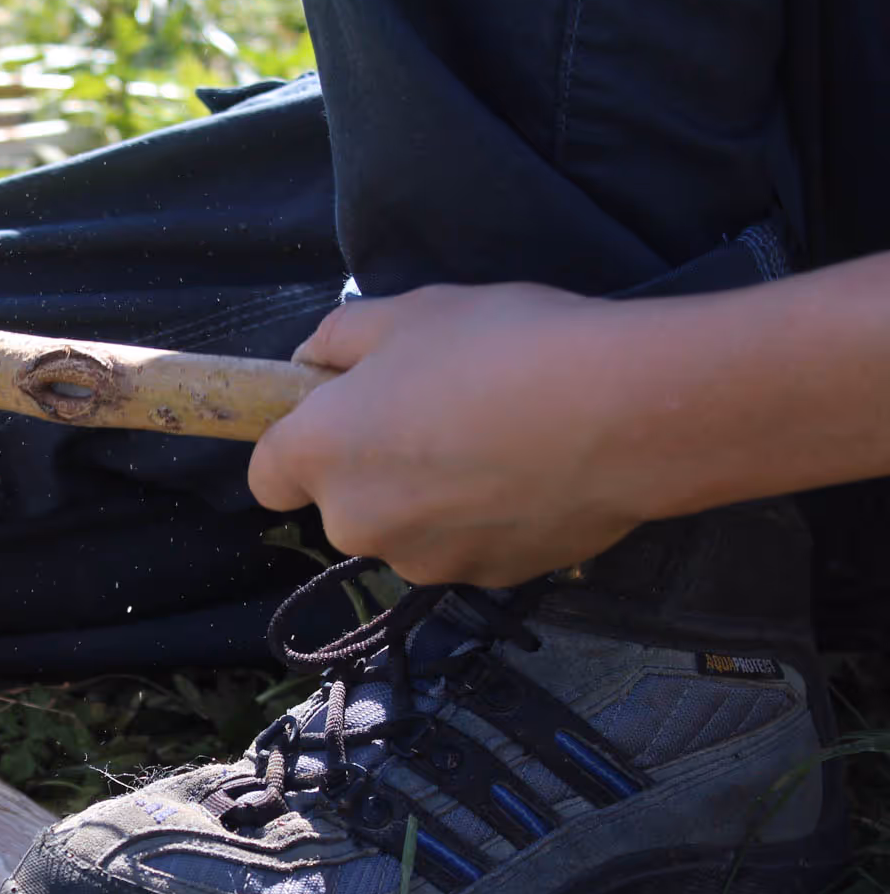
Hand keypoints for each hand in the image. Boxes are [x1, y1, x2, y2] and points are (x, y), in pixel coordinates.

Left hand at [248, 283, 649, 586]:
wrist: (625, 414)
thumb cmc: (502, 348)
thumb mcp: (408, 312)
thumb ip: (340, 338)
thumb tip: (314, 361)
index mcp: (320, 455)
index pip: (267, 475)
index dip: (297, 445)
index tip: (340, 416)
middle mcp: (356, 522)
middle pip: (343, 503)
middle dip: (376, 466)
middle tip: (438, 410)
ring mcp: (422, 560)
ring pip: (408, 527)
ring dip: (433, 496)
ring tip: (498, 438)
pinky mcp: (487, 580)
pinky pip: (468, 545)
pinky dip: (487, 518)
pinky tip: (534, 471)